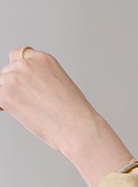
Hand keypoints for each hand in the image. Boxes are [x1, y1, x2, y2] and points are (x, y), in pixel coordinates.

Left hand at [0, 47, 134, 186]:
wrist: (80, 129)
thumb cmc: (76, 116)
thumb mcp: (61, 87)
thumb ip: (40, 81)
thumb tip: (24, 90)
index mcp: (44, 59)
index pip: (19, 57)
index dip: (19, 73)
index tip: (23, 86)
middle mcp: (28, 63)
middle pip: (7, 72)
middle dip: (13, 87)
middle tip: (27, 104)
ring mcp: (15, 76)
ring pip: (0, 84)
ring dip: (8, 96)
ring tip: (27, 111)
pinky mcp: (6, 92)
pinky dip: (1, 105)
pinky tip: (9, 112)